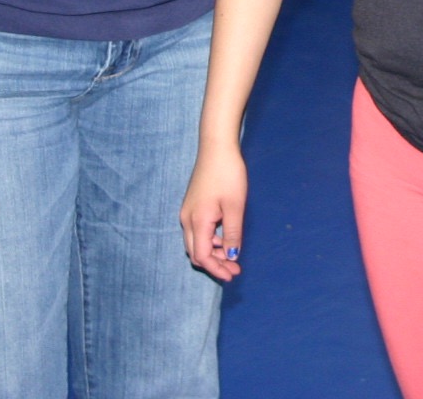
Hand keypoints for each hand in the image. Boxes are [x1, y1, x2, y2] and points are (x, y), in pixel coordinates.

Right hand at [181, 142, 247, 281]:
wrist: (216, 147)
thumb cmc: (228, 175)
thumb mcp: (235, 206)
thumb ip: (232, 234)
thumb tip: (232, 256)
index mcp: (197, 221)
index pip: (202, 256)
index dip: (217, 269)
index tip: (233, 275)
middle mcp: (187, 220)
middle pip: (196, 253)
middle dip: (215, 264)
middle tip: (234, 270)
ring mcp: (187, 212)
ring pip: (197, 243)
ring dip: (214, 253)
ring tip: (233, 256)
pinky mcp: (192, 206)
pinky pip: (198, 232)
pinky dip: (211, 240)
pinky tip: (225, 238)